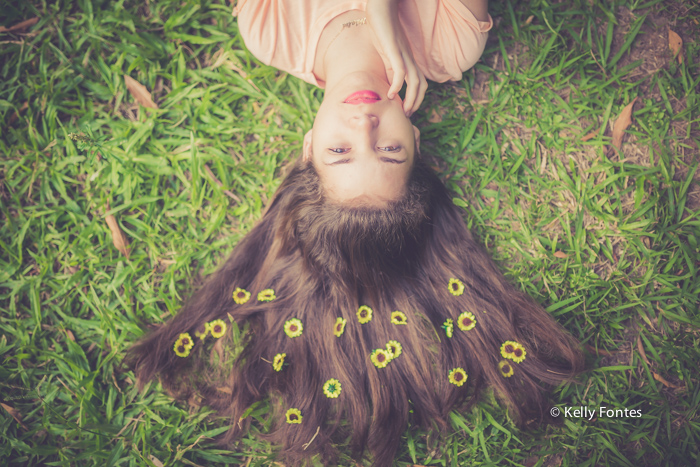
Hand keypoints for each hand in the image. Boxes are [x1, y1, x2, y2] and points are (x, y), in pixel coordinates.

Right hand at [366, 0, 427, 115]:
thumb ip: (388, 68)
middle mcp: (409, 58)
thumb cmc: (381, 28)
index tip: (407, 110)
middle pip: (421, 85)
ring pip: (415, 81)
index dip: (416, 98)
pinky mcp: (394, 50)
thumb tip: (387, 86)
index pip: (419, 83)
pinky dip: (398, 85)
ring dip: (411, 98)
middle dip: (416, 102)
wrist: (380, 7)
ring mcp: (403, 54)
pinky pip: (400, 70)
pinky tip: (391, 94)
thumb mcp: (385, 53)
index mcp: (408, 60)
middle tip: (407, 115)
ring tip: (404, 110)